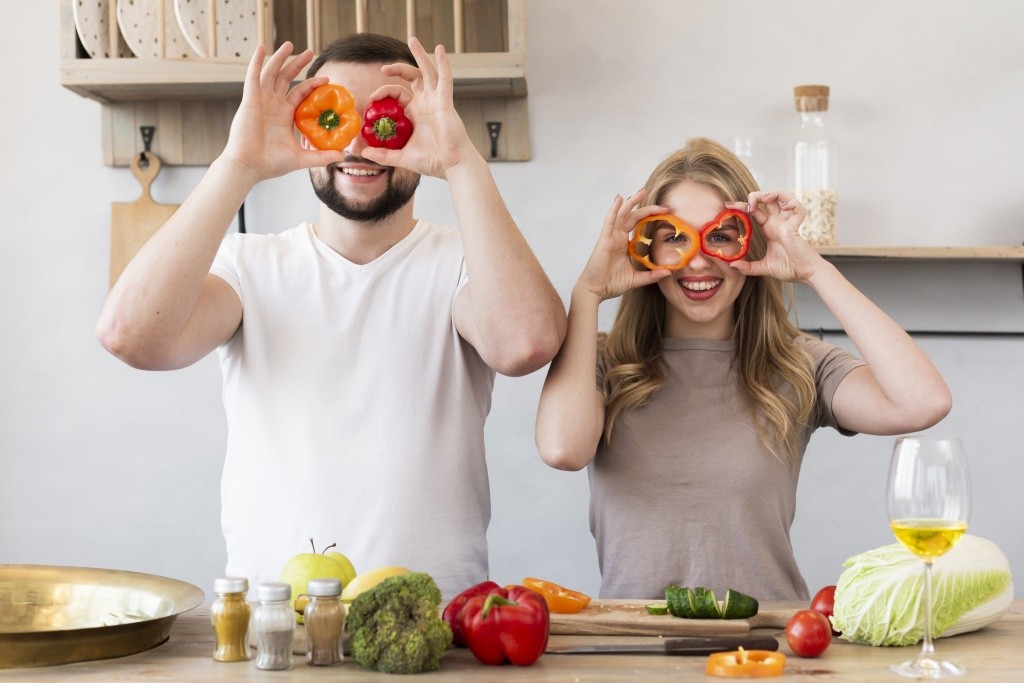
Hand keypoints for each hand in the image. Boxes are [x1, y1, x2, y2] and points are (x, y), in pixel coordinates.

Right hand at [221, 42, 345, 182]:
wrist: (249, 166)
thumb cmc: (271, 164)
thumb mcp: (301, 158)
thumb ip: (321, 156)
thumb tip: (343, 155)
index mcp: (284, 115)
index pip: (300, 93)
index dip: (312, 84)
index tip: (327, 79)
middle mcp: (273, 105)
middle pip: (286, 78)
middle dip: (297, 64)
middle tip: (310, 51)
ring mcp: (261, 100)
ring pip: (271, 73)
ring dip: (280, 57)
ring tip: (290, 43)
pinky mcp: (250, 99)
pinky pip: (253, 76)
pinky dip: (257, 61)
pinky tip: (262, 48)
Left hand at [358, 38, 478, 177]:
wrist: (452, 165)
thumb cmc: (432, 162)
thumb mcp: (402, 157)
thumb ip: (383, 154)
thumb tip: (362, 153)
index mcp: (415, 114)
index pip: (397, 94)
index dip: (383, 92)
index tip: (372, 98)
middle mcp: (425, 104)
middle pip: (412, 78)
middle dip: (397, 69)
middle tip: (383, 68)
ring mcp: (436, 100)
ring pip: (428, 71)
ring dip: (420, 55)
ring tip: (413, 39)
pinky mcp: (445, 101)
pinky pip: (445, 78)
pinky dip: (444, 63)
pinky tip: (440, 50)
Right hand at [575, 191, 671, 301]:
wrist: (596, 290)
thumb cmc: (611, 284)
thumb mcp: (636, 279)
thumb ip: (651, 275)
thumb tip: (669, 272)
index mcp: (624, 244)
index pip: (638, 225)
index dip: (650, 217)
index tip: (665, 213)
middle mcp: (617, 237)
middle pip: (632, 216)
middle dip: (646, 207)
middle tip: (661, 203)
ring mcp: (610, 237)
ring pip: (622, 214)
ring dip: (631, 202)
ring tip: (642, 192)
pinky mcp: (604, 240)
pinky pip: (609, 221)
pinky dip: (614, 209)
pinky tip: (619, 199)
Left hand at [728, 189, 823, 281]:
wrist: (805, 274)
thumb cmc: (789, 269)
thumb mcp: (764, 267)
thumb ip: (748, 267)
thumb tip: (732, 265)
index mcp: (769, 228)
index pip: (755, 211)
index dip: (742, 205)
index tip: (728, 205)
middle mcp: (778, 222)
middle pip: (767, 199)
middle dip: (755, 196)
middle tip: (748, 205)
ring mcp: (787, 222)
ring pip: (783, 197)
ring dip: (773, 193)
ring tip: (764, 199)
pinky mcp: (797, 226)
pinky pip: (798, 208)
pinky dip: (792, 203)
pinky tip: (784, 207)